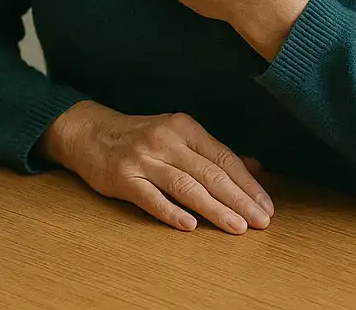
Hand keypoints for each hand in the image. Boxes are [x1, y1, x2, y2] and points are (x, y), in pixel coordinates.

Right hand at [41, 101, 272, 233]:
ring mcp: (142, 158)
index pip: (223, 157)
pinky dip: (170, 211)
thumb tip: (255, 169)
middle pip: (208, 173)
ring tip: (236, 227)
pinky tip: (189, 225)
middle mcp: (165, 140)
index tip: (267, 207)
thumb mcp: (178, 135)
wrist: (89, 132)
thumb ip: (214, 153)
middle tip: (261, 222)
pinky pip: (149, 197)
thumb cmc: (140, 137)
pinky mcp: (122, 176)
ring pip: (184, 185)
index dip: (247, 184)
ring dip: (213, 209)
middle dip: (238, 200)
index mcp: (183, 127)